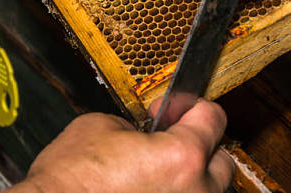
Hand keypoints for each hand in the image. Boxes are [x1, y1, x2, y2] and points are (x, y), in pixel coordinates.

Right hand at [11, 99, 233, 192]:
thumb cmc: (69, 182)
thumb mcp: (100, 126)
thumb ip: (135, 126)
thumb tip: (142, 134)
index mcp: (182, 158)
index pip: (212, 118)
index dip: (191, 106)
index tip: (175, 109)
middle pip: (221, 162)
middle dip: (199, 147)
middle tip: (169, 139)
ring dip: (188, 180)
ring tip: (157, 173)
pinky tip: (145, 192)